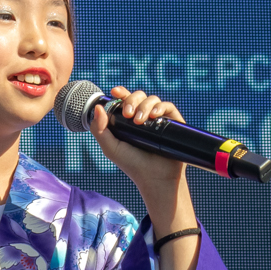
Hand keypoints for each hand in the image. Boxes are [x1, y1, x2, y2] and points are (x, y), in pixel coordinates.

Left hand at [89, 86, 188, 200]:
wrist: (155, 177)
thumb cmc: (132, 164)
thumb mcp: (110, 148)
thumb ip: (99, 130)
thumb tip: (98, 107)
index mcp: (128, 121)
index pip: (125, 101)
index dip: (121, 93)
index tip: (115, 92)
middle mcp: (144, 118)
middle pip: (138, 96)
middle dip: (131, 100)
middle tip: (127, 113)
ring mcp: (158, 120)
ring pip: (152, 99)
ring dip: (144, 106)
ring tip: (140, 121)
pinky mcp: (172, 123)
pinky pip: (167, 106)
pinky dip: (160, 107)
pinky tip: (154, 115)